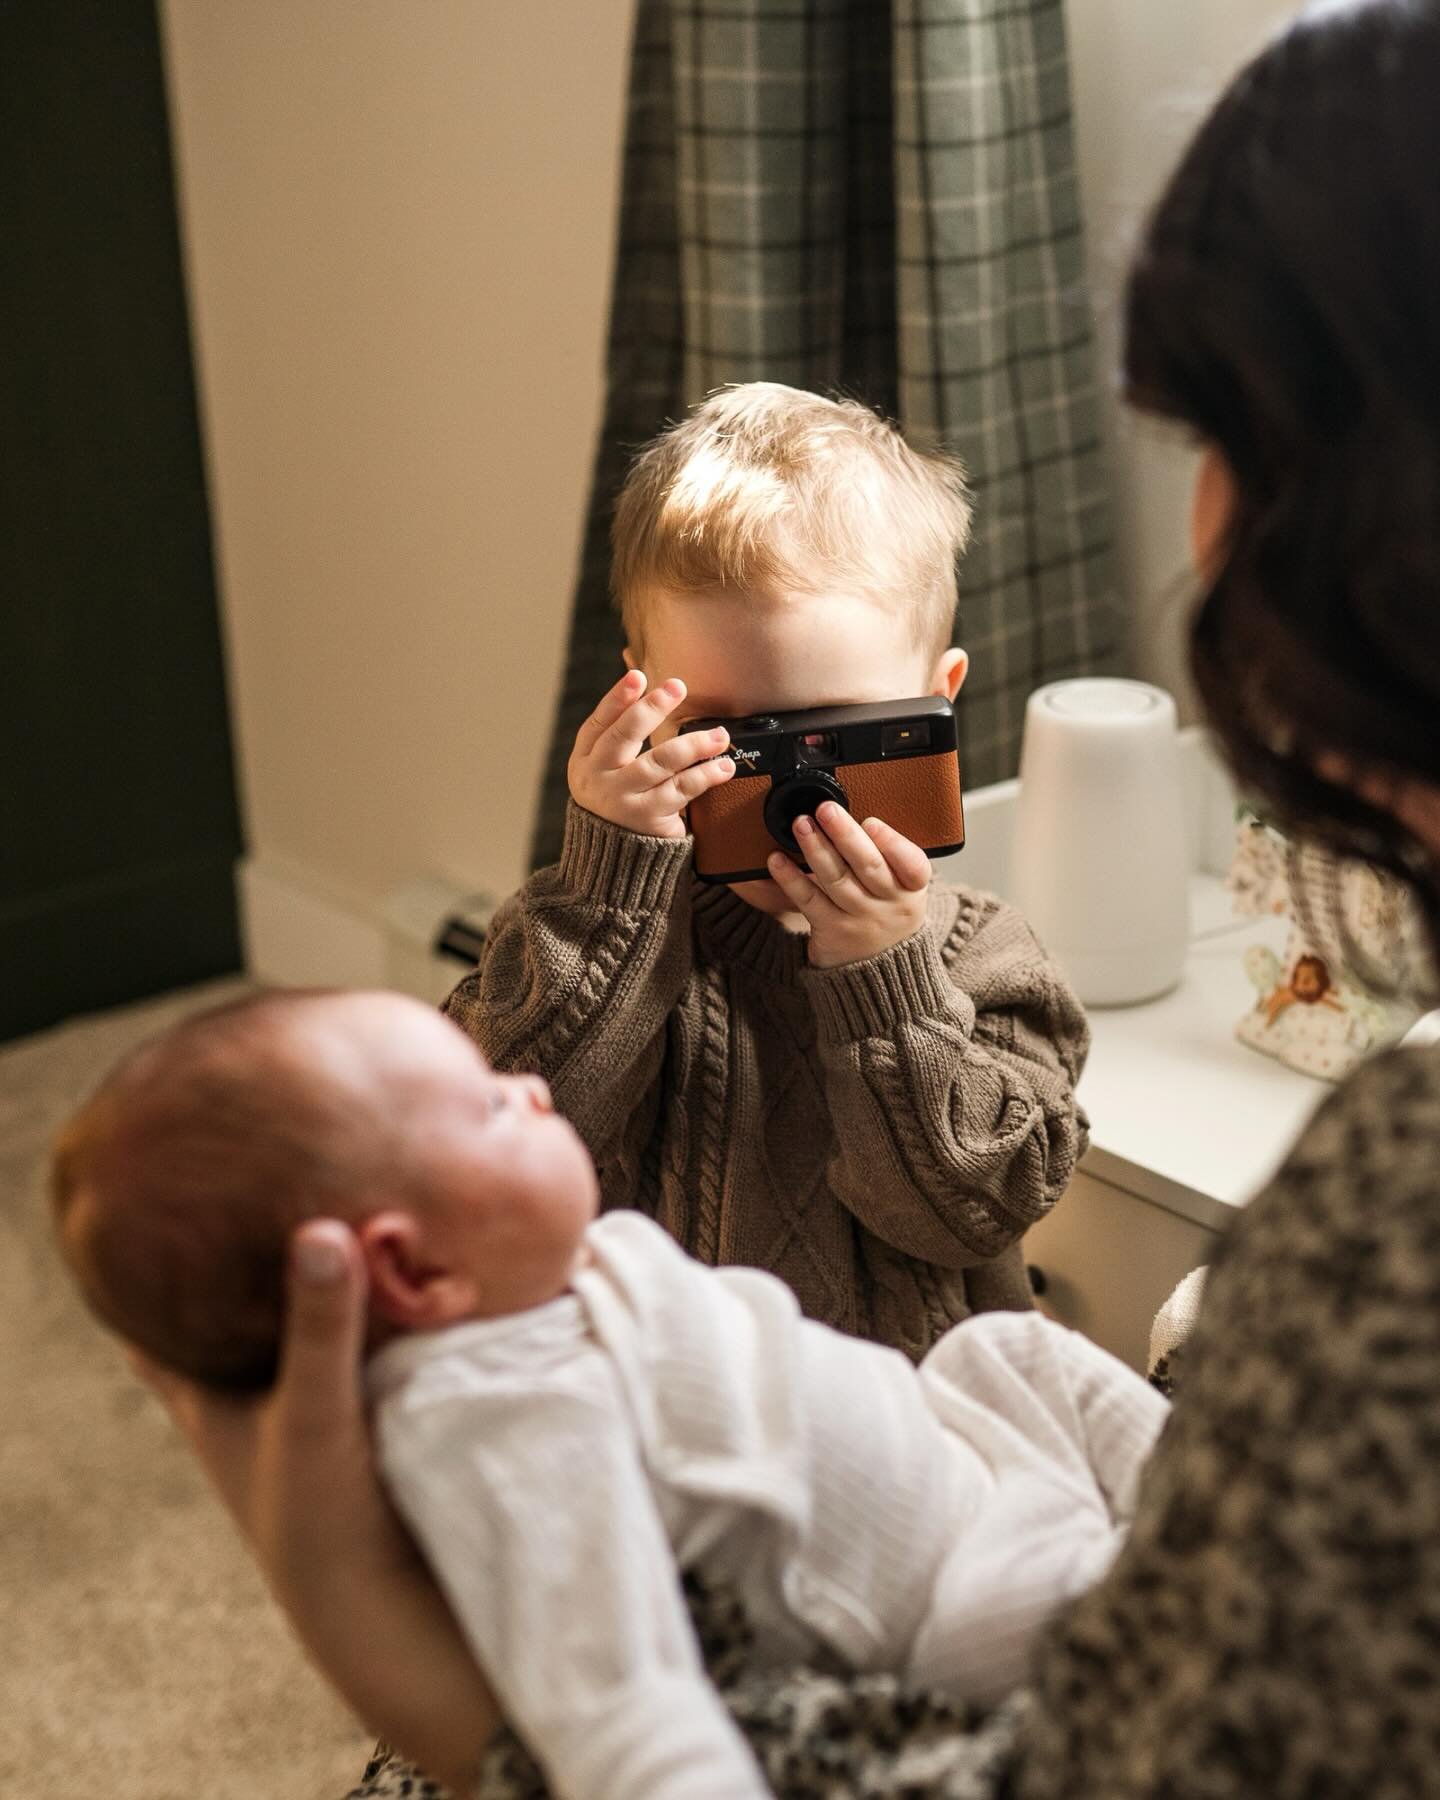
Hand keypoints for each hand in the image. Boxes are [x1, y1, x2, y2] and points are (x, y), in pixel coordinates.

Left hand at [130, 1221, 497, 1795]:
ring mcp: (302, 1399)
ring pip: (298, 1316)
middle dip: (242, 1251)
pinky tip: (401, 1258)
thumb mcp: (312, 1412)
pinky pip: (357, 1333)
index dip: (149, 1264)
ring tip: (338, 1197)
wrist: (388, 1602)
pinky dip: (368, 1300)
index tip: (169, 1201)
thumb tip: (322, 1230)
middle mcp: (248, 1391)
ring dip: (318, 1271)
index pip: (153, 1320)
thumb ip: (318, 1327)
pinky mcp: (358, 1406)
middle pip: (225, 1305)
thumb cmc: (320, 1517)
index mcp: (206, 1395)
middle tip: (267, 1178)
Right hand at [567, 670, 734, 837]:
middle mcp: (598, 778)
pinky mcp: (648, 818)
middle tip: (678, 687)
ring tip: (719, 735)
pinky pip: (681, 790)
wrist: (616, 854)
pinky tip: (723, 766)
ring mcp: (622, 799)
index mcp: (585, 759)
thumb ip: (623, 732)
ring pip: (660, 762)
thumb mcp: (607, 766)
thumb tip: (654, 689)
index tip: (639, 676)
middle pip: (624, 737)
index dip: (617, 699)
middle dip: (651, 709)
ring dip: (693, 744)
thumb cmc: (618, 796)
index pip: (599, 723)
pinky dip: (706, 775)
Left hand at [767, 803, 931, 968]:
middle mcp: (889, 904)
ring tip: (801, 824)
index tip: (871, 822)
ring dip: (815, 849)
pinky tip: (777, 860)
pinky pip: (809, 900)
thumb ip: (888, 855)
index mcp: (912, 887)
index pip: (913, 865)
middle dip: (845, 835)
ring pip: (836, 880)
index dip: (892, 843)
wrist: (881, 968)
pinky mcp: (832, 931)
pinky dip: (791, 879)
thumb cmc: (888, 911)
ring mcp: (859, 919)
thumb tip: (854, 818)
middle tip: (825, 809)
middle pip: (868, 865)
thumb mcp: (905, 887)